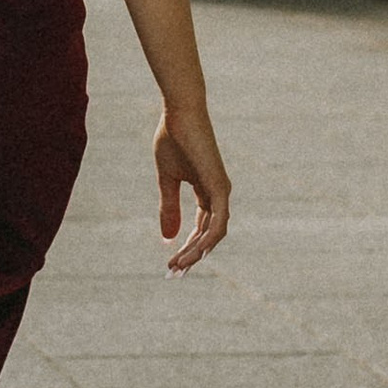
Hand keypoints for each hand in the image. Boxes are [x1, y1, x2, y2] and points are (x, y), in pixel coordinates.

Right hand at [155, 105, 229, 273]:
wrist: (180, 113)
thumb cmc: (173, 139)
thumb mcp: (167, 179)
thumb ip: (169, 207)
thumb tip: (168, 237)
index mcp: (206, 191)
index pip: (201, 228)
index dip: (187, 248)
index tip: (170, 265)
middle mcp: (218, 194)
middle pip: (208, 236)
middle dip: (191, 256)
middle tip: (173, 274)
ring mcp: (221, 191)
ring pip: (214, 234)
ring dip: (196, 253)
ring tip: (177, 266)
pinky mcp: (220, 187)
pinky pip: (217, 222)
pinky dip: (206, 239)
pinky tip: (193, 252)